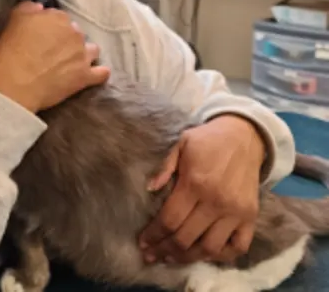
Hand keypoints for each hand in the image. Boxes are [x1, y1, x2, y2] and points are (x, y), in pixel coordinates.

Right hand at [0, 1, 109, 112]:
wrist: (15, 85)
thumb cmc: (10, 51)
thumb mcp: (13, 20)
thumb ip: (28, 7)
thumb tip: (40, 7)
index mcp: (58, 18)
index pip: (59, 18)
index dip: (50, 27)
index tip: (41, 36)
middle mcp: (75, 33)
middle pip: (76, 33)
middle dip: (67, 40)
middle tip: (52, 51)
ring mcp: (83, 55)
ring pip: (92, 49)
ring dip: (84, 53)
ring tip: (70, 63)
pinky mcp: (86, 77)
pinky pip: (101, 73)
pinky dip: (97, 73)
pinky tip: (90, 75)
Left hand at [139, 115, 265, 264]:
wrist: (245, 136)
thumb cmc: (208, 140)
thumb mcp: (181, 143)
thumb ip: (165, 166)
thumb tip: (149, 188)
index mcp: (195, 183)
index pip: (170, 219)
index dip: (154, 234)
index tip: (142, 243)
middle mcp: (216, 201)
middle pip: (186, 238)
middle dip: (164, 250)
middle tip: (151, 255)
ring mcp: (236, 212)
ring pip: (209, 248)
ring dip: (188, 258)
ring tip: (171, 258)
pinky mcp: (251, 217)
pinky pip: (238, 247)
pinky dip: (222, 256)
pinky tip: (204, 255)